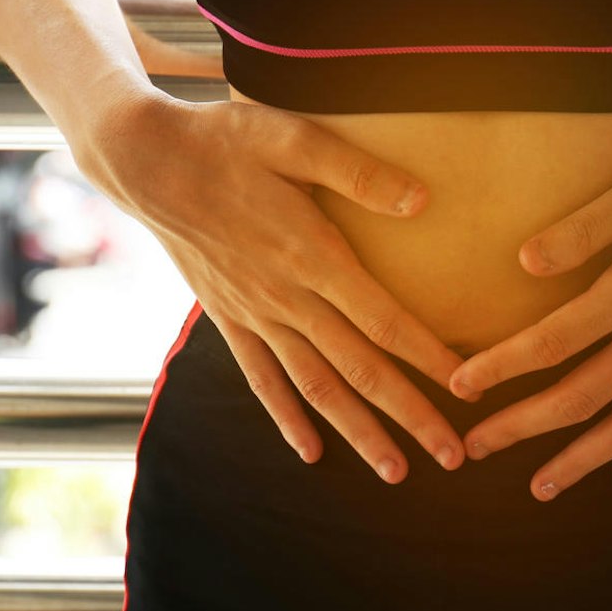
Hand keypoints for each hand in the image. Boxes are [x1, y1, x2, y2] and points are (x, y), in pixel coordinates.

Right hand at [74, 90, 466, 482]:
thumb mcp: (293, 137)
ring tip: (396, 473)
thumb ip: (357, 172)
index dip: (429, 357)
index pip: (384, 320)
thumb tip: (421, 201)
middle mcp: (286, 297)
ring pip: (315, 387)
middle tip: (454, 456)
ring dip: (358, 433)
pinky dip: (287, 419)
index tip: (468, 387)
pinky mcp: (228, 319)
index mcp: (312, 254)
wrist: (144, 161)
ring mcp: (254, 315)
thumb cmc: (224, 141)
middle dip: (410, 416)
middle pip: (359, 369)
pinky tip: (312, 452)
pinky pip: (261, 380)